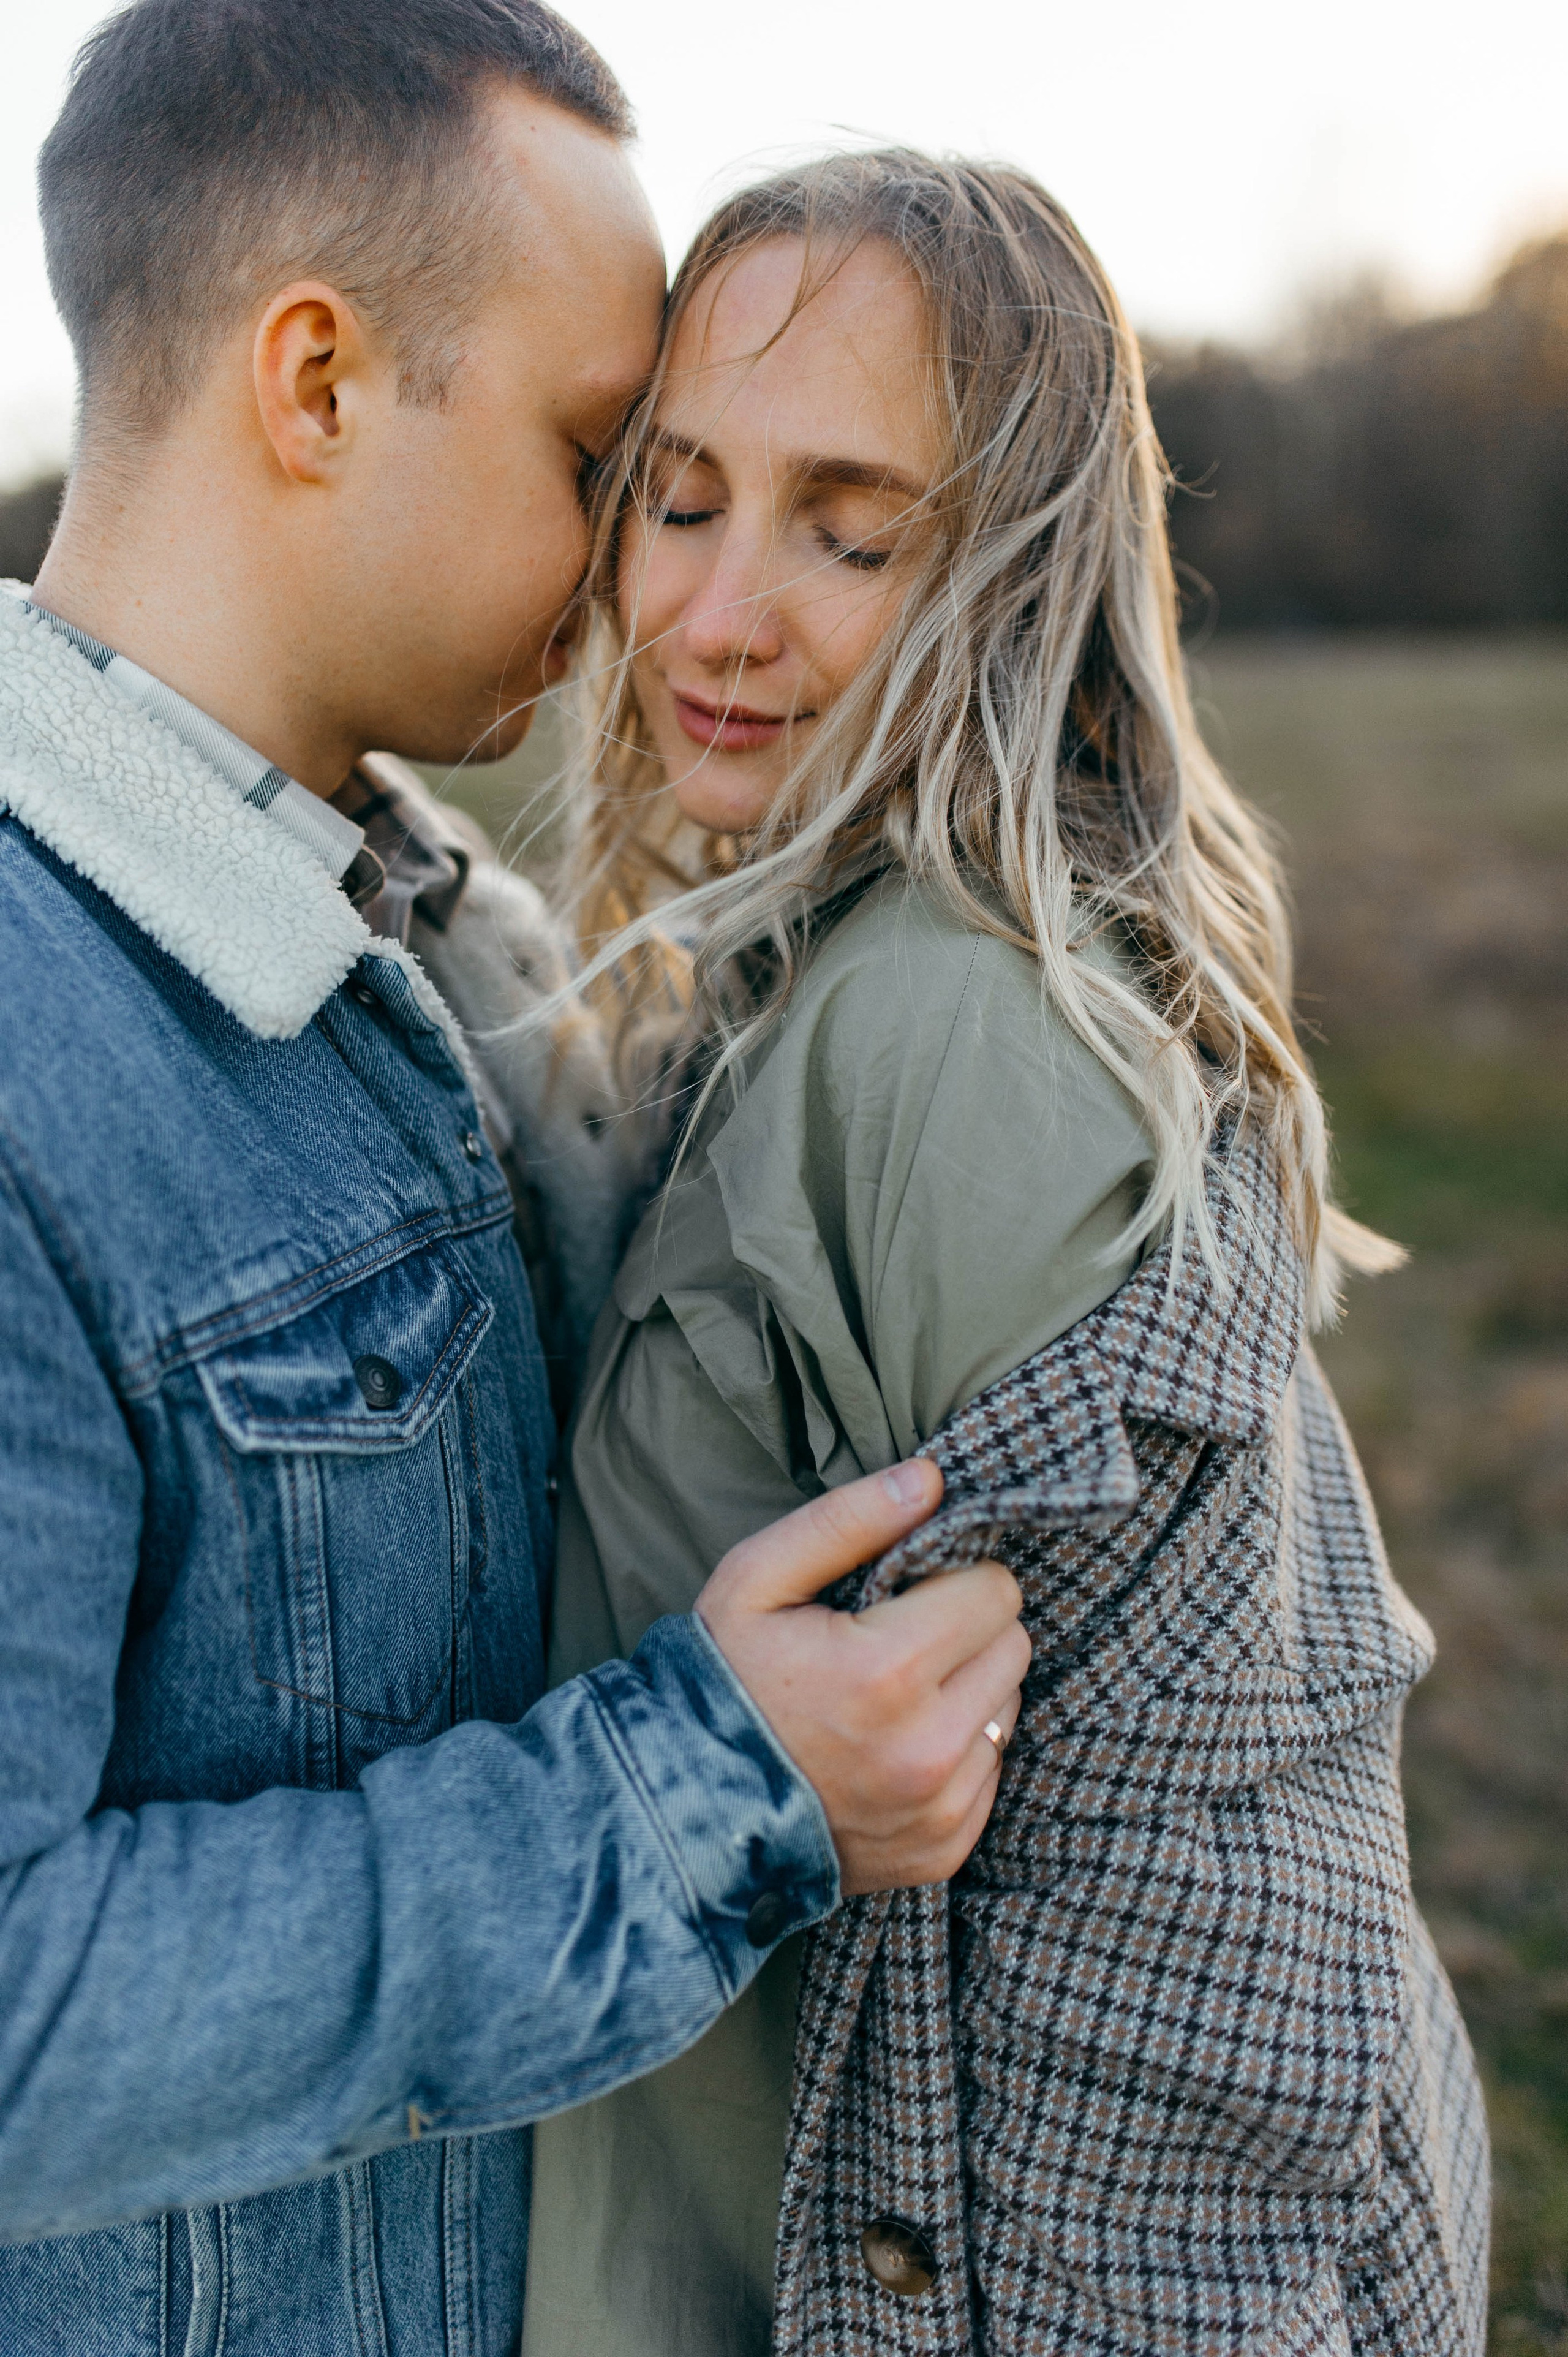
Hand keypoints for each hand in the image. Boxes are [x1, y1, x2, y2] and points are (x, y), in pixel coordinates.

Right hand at [695, 1461, 1028, 1895]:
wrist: (685, 1807)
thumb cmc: (723, 1678)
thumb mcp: (757, 1579)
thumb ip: (847, 1520)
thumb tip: (930, 1478)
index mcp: (885, 1672)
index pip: (994, 1592)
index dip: (954, 1577)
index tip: (911, 1589)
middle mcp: (925, 1750)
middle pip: (1013, 1648)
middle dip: (969, 1629)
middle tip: (903, 1637)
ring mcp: (937, 1809)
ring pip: (1008, 1708)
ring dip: (969, 1690)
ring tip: (895, 1695)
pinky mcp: (944, 1850)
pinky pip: (992, 1771)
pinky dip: (959, 1752)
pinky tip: (897, 1746)